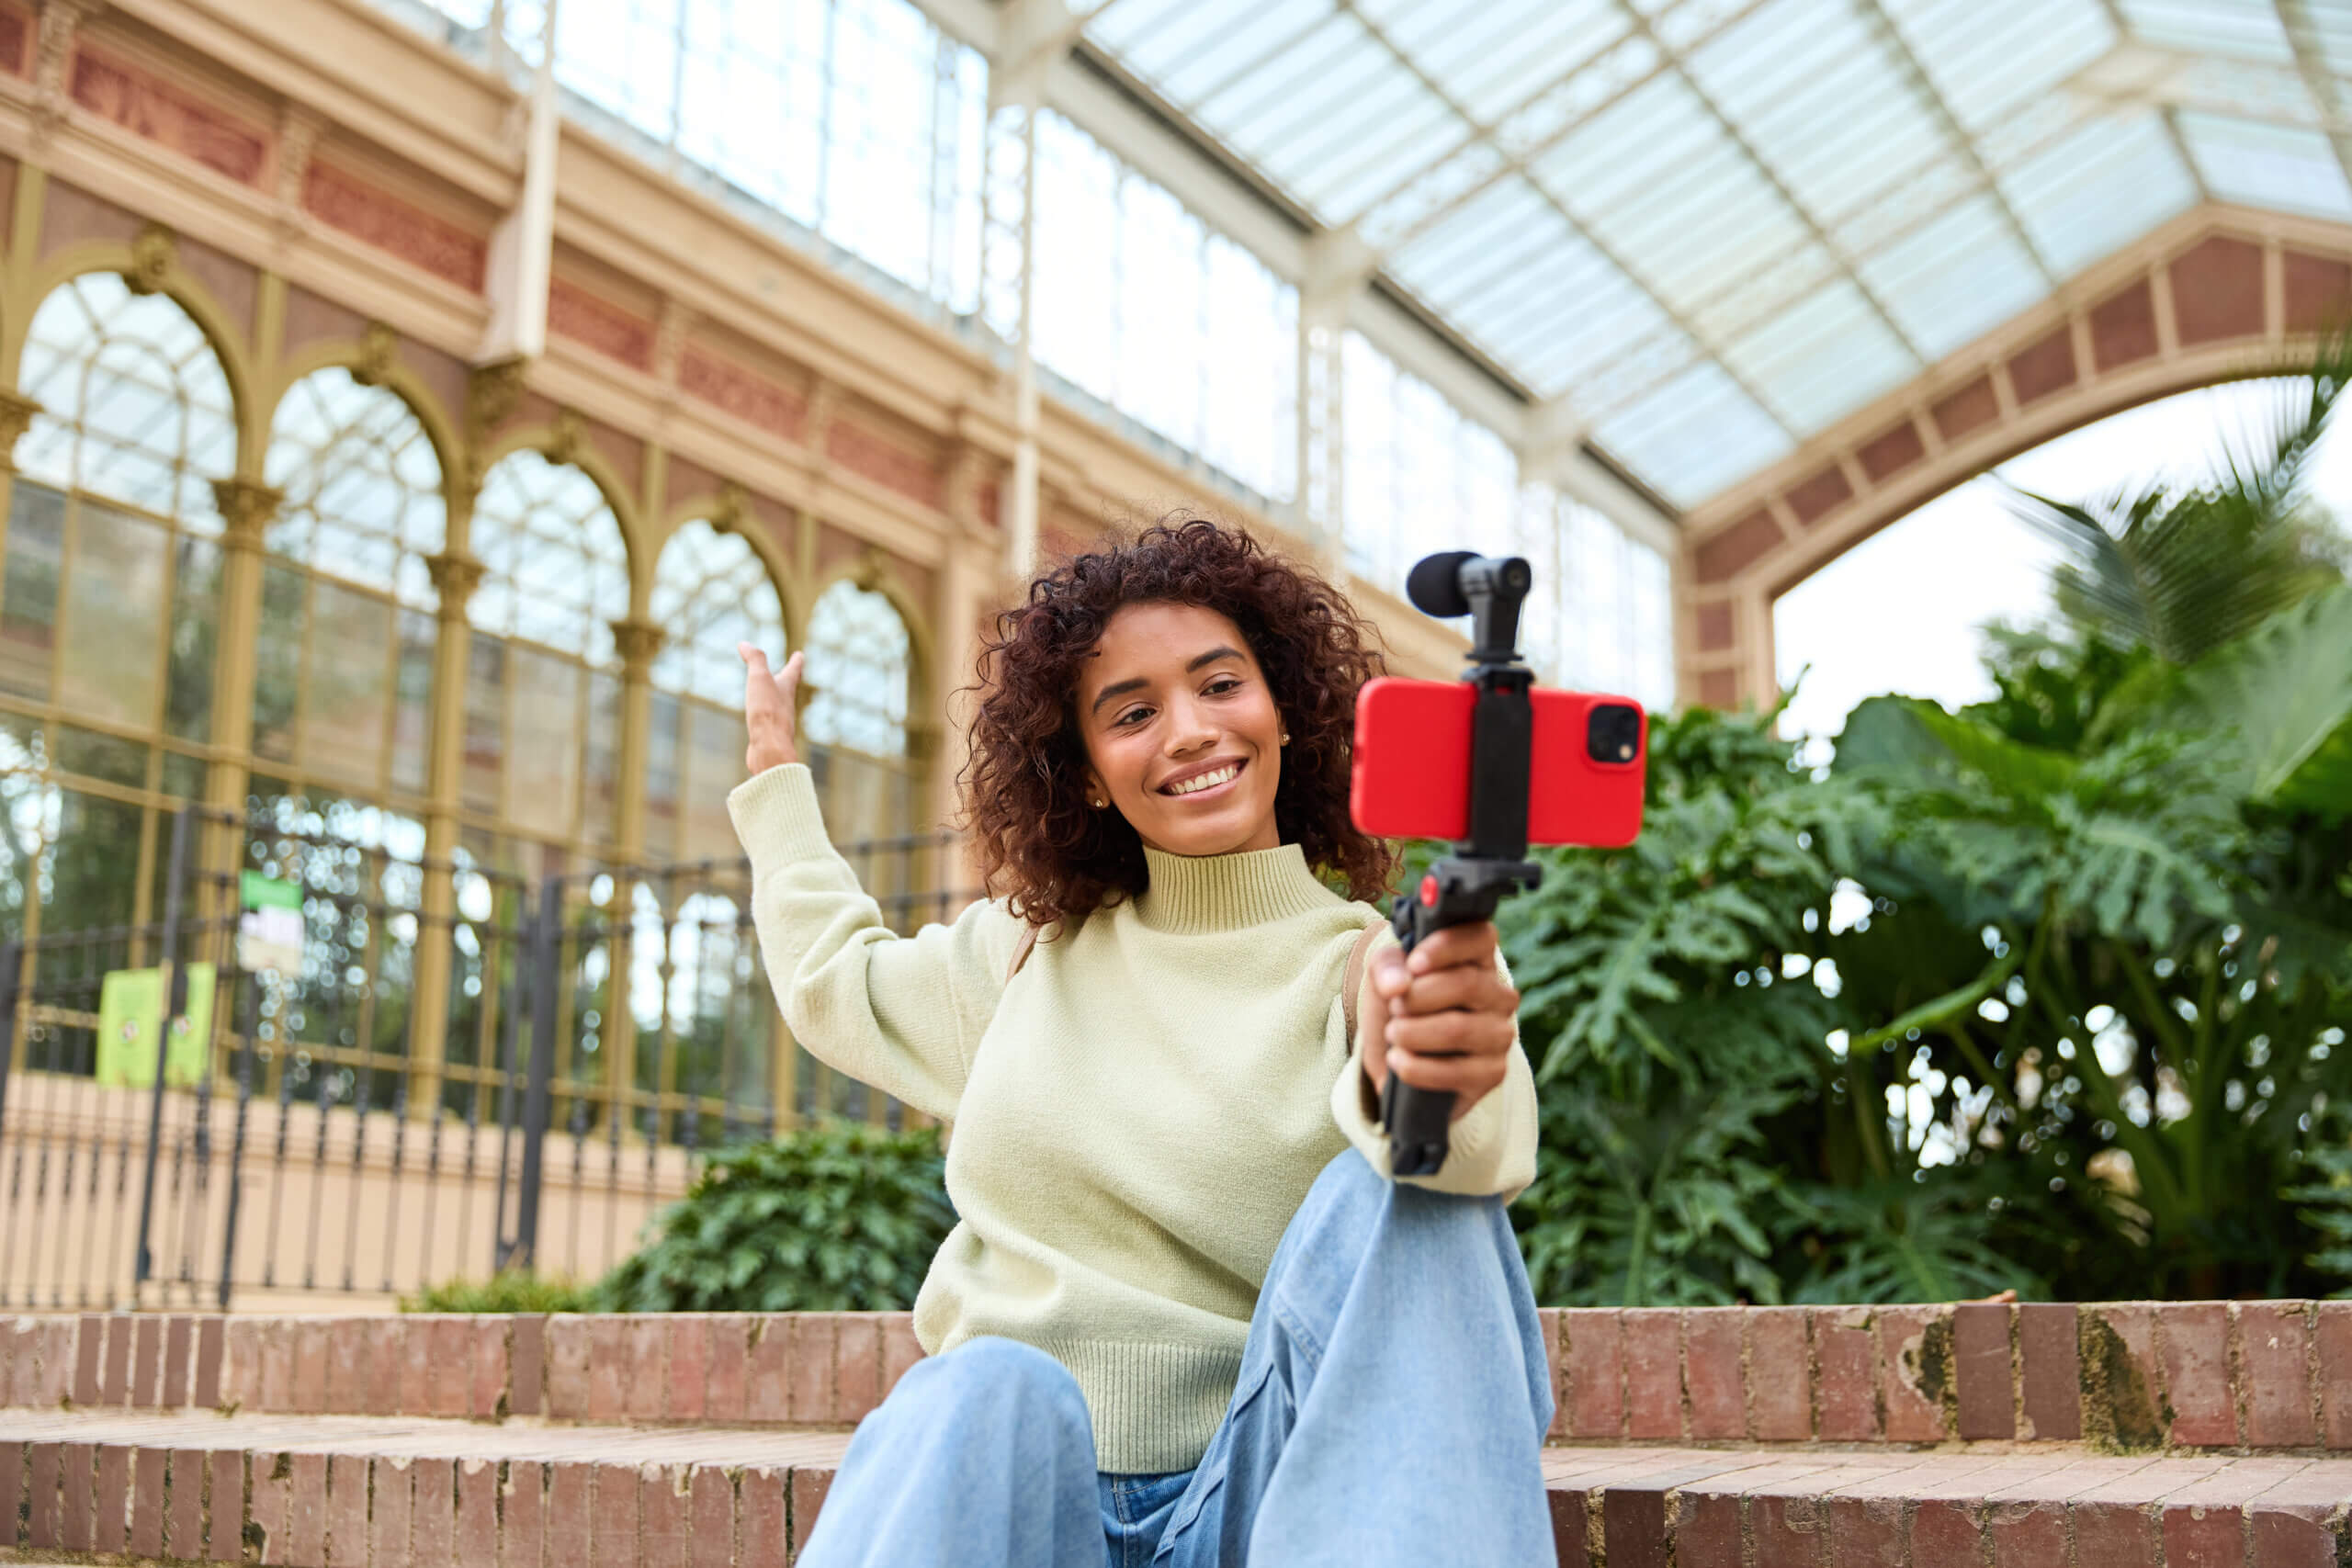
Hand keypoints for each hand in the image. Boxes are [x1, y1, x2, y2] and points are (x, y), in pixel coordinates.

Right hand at [739, 644, 802, 774]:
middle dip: (788, 679)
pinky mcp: (767, 736)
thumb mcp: (760, 678)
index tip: (800, 655)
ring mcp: (777, 722)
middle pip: (788, 689)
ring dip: (776, 698)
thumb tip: (744, 644)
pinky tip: (758, 721)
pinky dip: (763, 717)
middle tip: (791, 672)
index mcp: (786, 689)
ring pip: (777, 706)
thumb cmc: (767, 712)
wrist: (769, 749)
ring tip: (772, 695)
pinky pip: (765, 723)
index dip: (796, 661)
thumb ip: (755, 659)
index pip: (793, 670)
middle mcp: (785, 705)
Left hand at [1358, 920, 1517, 1121]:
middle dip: (1418, 997)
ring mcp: (1500, 1035)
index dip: (1446, 947)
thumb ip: (1387, 968)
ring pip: (1458, 1029)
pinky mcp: (1492, 1073)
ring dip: (1412, 1032)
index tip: (1414, 965)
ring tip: (1394, 1034)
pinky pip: (1456, 1072)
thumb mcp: (1383, 977)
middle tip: (1394, 1007)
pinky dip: (1415, 1067)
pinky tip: (1398, 1060)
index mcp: (1477, 960)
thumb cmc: (1397, 1007)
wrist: (1394, 1060)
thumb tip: (1398, 985)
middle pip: (1467, 984)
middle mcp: (1499, 995)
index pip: (1481, 937)